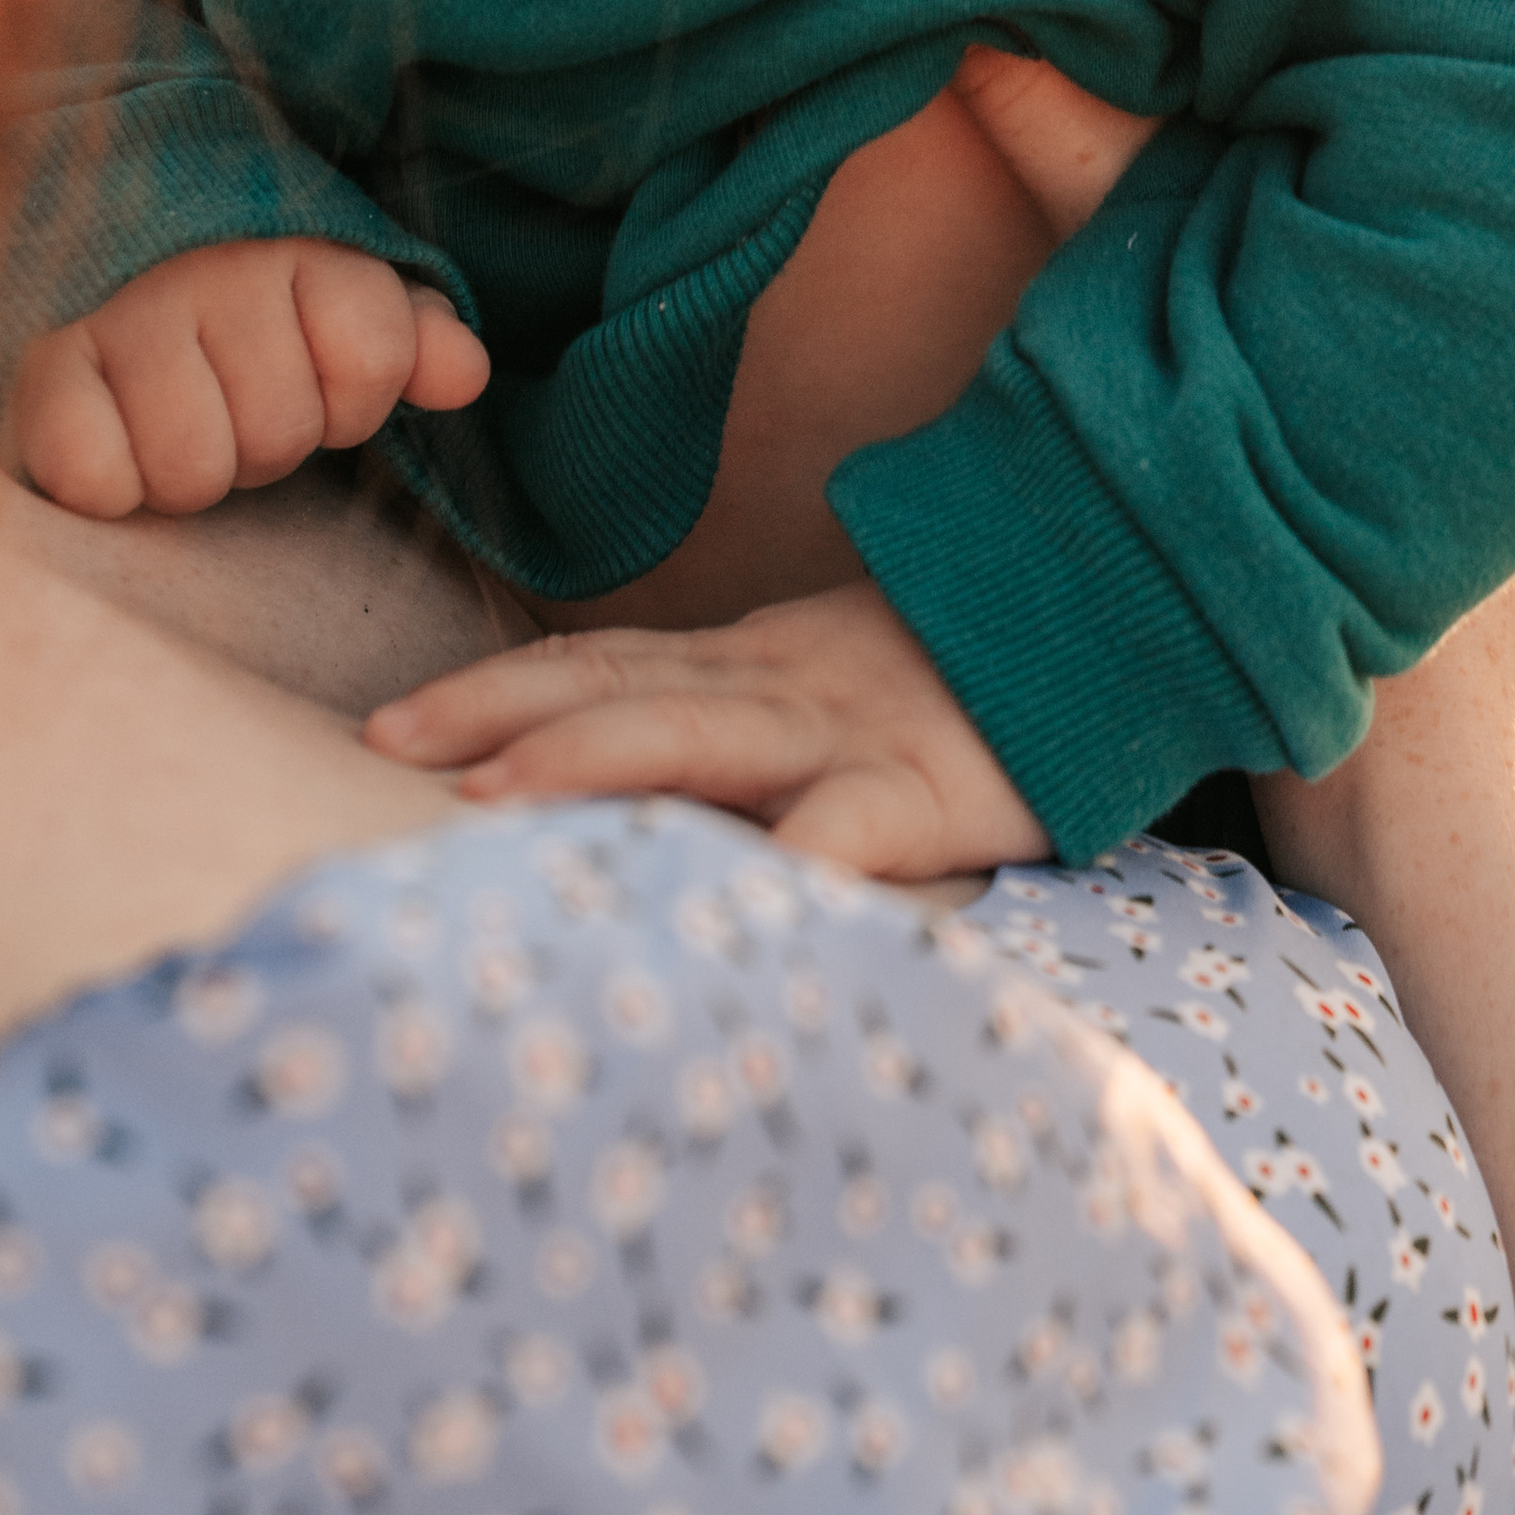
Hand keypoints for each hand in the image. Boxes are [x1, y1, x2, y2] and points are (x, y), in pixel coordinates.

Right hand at [12, 237, 488, 519]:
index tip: (317, 378)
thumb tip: (465, 374)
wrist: (109, 264)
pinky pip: (94, 475)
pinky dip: (110, 485)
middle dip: (268, 445)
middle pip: (283, 431)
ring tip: (177, 428)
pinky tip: (116, 446)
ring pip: (194, 469)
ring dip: (193, 475)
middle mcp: (209, 272)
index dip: (354, 401)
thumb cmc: (253, 314)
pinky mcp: (41, 369)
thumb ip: (416, 339)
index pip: (375, 356)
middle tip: (232, 409)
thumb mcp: (346, 309)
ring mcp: (122, 318)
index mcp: (302, 251)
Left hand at [365, 577, 1052, 882]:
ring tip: (492, 798)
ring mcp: (855, 736)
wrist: (1124, 620)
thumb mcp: (837, 694)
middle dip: (501, 715)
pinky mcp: (934, 794)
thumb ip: (743, 724)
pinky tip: (720, 894)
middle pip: (621, 690)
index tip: (391, 722)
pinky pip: (850, 828)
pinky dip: (784, 859)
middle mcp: (786, 689)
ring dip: (591, 760)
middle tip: (389, 746)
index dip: (498, 687)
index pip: (606, 665)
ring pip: (704, 736)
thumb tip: (611, 783)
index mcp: (759, 668)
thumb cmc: (970, 690)